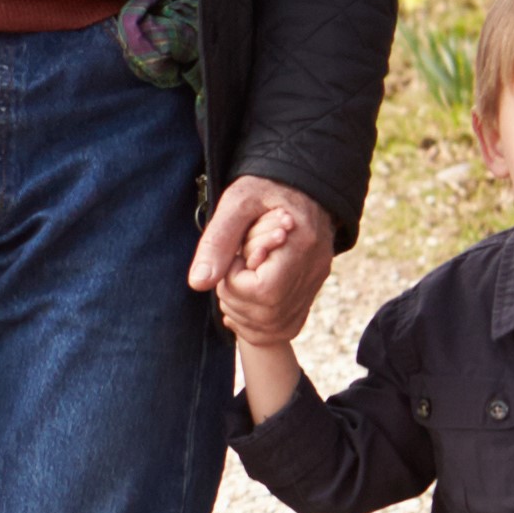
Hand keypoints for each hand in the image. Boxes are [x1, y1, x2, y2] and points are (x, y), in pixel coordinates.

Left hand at [188, 176, 337, 346]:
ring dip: (242, 310)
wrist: (298, 185)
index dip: (235, 279)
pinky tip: (246, 296)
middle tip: (233, 264)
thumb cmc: (265, 187)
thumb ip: (218, 242)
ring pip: (274, 327)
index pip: (263, 290)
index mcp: (300, 243)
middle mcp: (314, 269)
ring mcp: (315, 283)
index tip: (234, 254)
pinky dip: (257, 322)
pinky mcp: (311, 291)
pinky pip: (285, 328)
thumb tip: (198, 283)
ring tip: (239, 276)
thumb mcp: (237, 202)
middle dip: (235, 295)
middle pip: (266, 313)